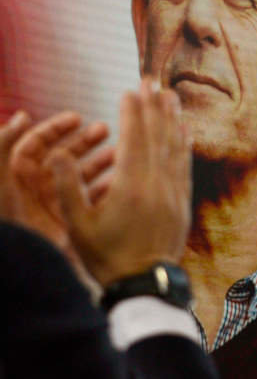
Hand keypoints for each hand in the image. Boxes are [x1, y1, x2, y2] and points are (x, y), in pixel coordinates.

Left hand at [0, 110, 111, 261]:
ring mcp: (54, 206)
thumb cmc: (10, 222)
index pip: (37, 143)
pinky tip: (119, 182)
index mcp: (18, 176)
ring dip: (98, 162)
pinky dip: (105, 189)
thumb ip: (4, 144)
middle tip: (106, 129)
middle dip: (83, 141)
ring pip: (79, 177)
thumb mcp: (1, 180)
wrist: (22, 265)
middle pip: (62, 156)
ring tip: (118, 154)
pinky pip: (90, 201)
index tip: (79, 118)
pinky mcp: (70, 224)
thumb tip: (23, 116)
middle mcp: (36, 189)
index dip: (56, 128)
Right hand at [49, 79, 192, 286]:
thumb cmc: (106, 256)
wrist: (144, 284)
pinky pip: (185, 165)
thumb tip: (57, 153)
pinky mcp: (183, 202)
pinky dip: (185, 144)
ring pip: (175, 147)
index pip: (134, 138)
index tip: (130, 89)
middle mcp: (157, 184)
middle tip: (152, 79)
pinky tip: (185, 129)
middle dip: (154, 105)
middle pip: (157, 135)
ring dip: (173, 118)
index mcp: (130, 186)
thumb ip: (68, 187)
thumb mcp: (77, 225)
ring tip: (171, 94)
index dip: (132, 112)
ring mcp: (174, 192)